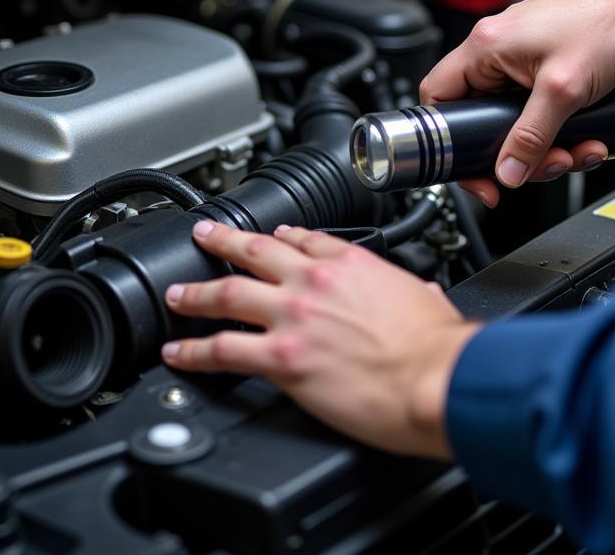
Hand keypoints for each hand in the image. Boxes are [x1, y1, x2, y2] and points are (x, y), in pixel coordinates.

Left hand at [161, 221, 480, 458]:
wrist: (434, 379)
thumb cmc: (437, 348)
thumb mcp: (428, 301)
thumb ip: (414, 293)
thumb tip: (422, 295)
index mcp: (353, 264)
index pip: (307, 238)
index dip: (282, 235)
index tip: (272, 235)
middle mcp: (316, 281)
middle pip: (255, 251)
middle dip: (223, 241)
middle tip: (204, 235)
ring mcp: (293, 317)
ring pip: (227, 293)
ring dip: (195, 292)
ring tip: (177, 294)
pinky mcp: (281, 358)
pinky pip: (222, 350)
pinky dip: (192, 351)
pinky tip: (177, 353)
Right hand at [420, 0, 614, 207]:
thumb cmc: (601, 22)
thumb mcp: (563, 90)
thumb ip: (532, 136)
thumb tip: (507, 171)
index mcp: (484, 47)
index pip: (438, 96)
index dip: (448, 139)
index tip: (472, 168)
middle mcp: (494, 51)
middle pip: (480, 118)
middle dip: (514, 151)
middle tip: (539, 166)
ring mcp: (516, 59)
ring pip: (512, 120)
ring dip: (543, 145)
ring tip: (574, 150)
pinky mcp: (537, 66)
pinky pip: (533, 110)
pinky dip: (555, 129)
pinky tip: (582, 135)